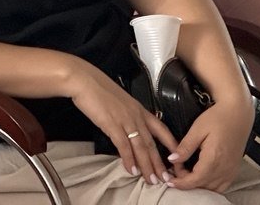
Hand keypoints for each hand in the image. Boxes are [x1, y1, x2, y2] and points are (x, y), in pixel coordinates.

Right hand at [67, 62, 178, 185]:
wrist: (83, 80)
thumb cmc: (96, 87)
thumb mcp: (118, 100)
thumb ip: (126, 113)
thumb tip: (127, 126)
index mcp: (139, 109)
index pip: (161, 129)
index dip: (170, 144)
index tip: (176, 156)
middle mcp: (136, 116)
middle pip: (151, 143)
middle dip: (159, 163)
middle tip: (164, 178)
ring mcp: (125, 120)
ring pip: (141, 147)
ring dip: (146, 166)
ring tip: (151, 180)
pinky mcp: (112, 124)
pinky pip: (123, 146)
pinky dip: (128, 159)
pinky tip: (131, 169)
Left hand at [164, 98, 253, 191]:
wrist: (238, 114)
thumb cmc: (217, 118)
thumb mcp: (197, 129)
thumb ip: (185, 147)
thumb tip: (172, 159)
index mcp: (214, 159)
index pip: (195, 180)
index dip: (181, 183)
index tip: (169, 180)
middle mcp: (224, 168)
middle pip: (203, 186)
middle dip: (187, 183)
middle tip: (174, 171)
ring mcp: (231, 170)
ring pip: (213, 189)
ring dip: (198, 185)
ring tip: (185, 174)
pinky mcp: (234, 169)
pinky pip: (222, 185)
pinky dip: (210, 186)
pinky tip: (200, 177)